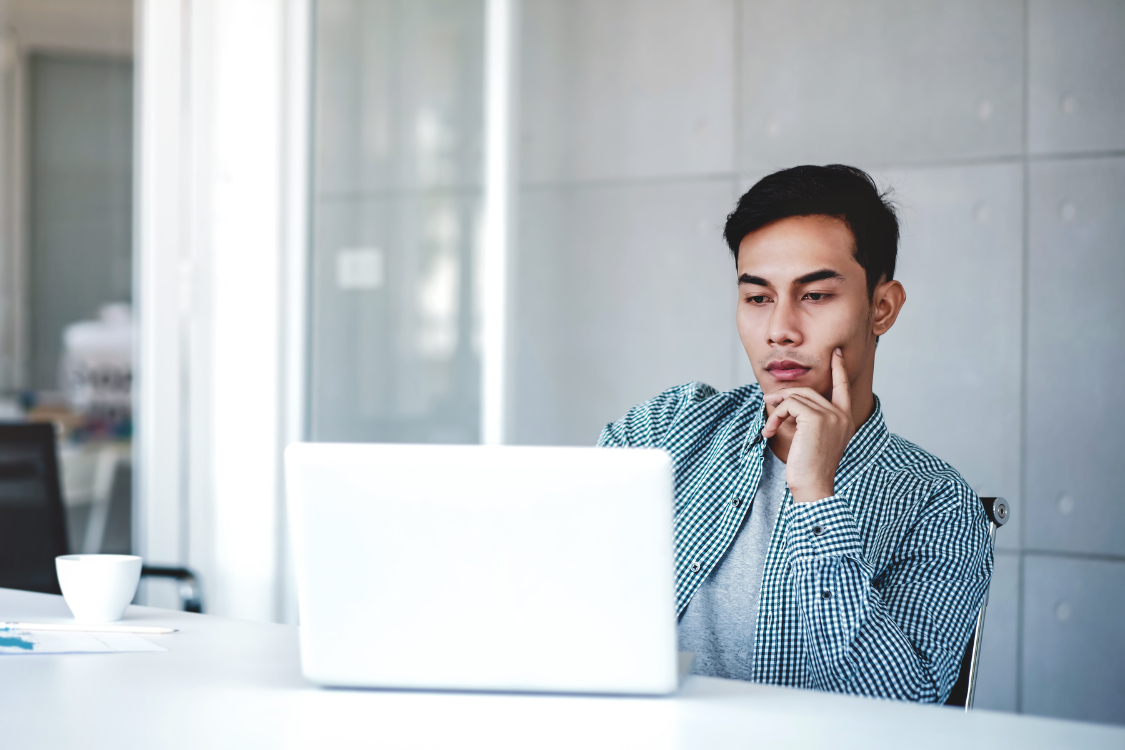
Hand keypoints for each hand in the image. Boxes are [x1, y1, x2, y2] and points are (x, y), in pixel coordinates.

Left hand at [762, 348, 854, 502]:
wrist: (813, 486)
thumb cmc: (810, 467)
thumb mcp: (814, 439)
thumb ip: (812, 420)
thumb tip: (791, 402)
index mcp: (845, 420)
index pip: (843, 388)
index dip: (838, 370)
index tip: (835, 354)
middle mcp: (841, 415)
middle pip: (809, 391)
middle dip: (785, 395)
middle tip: (768, 401)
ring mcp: (830, 415)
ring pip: (797, 397)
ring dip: (776, 409)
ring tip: (769, 425)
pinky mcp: (816, 418)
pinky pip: (789, 405)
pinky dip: (775, 416)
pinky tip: (770, 431)